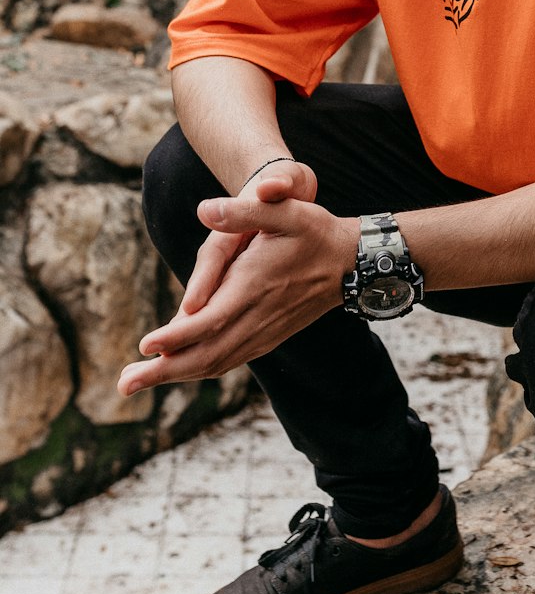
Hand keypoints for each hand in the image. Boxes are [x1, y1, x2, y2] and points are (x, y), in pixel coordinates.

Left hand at [117, 184, 354, 396]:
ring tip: (138, 382)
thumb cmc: (315, 232)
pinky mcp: (268, 337)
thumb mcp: (285, 211)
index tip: (144, 346)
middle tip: (124, 384)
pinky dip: (200, 369)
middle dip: (162, 371)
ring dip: (176, 375)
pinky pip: (228, 360)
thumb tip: (204, 210)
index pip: (208, 322)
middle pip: (205, 355)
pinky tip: (181, 369)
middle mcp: (256, 317)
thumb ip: (243, 211)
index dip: (175, 337)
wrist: (352, 263)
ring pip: (215, 363)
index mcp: (254, 287)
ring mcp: (263, 332)